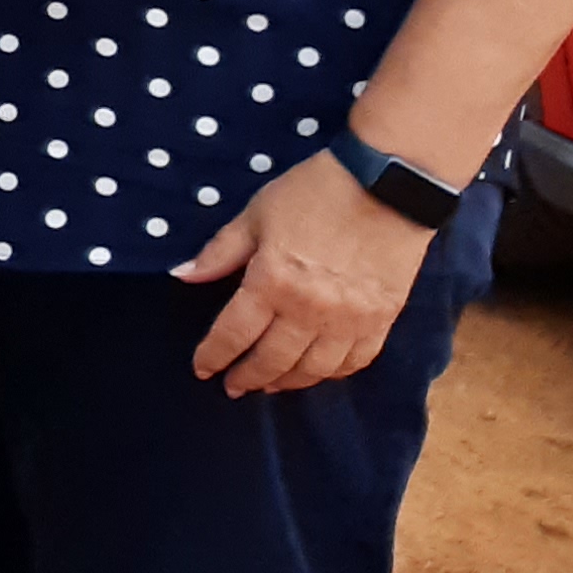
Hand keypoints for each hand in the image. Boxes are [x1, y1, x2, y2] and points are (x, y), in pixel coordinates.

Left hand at [173, 152, 435, 394]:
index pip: (234, 333)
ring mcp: (351, 319)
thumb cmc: (315, 192)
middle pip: (273, 360)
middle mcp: (310, 310)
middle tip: (233, 387)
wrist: (390, 185)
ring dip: (289, 382)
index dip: (214, 356)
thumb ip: (221, 251)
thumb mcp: (256, 214)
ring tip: (271, 385)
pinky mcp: (383, 319)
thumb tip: (183, 276)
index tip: (202, 369)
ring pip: (315, 369)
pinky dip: (334, 372)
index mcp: (272, 282)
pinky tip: (318, 372)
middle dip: (248, 377)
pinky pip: (356, 360)